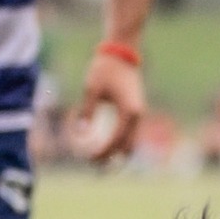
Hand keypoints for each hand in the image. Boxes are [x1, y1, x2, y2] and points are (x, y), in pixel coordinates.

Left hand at [73, 47, 145, 161]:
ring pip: (132, 142)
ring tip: (100, 159)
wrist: (122, 52)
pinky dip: (120, 142)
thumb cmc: (105, 68)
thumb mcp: (91, 88)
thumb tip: (81, 133)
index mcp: (128, 112)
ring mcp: (139, 113)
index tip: (89, 160)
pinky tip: (108, 145)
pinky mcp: (136, 110)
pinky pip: (130, 133)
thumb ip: (87, 111)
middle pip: (128, 147)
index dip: (103, 153)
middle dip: (112, 158)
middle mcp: (137, 115)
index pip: (116, 141)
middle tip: (94, 166)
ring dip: (118, 152)